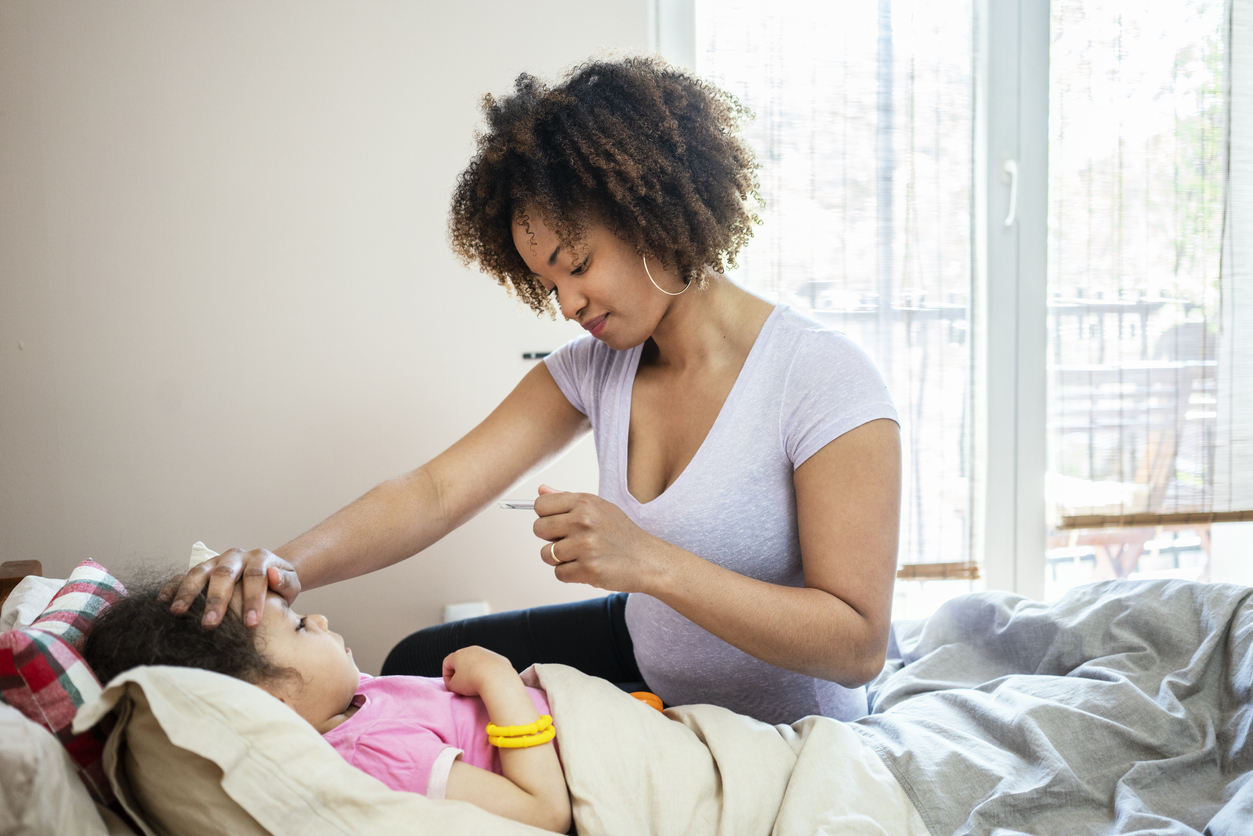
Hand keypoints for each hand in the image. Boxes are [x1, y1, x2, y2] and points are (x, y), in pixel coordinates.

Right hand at [161, 548, 299, 627]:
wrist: (268, 574)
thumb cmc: (279, 585)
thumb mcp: (291, 584)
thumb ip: (286, 581)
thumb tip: (273, 575)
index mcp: (260, 558)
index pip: (256, 577)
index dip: (253, 600)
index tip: (251, 624)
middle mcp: (235, 557)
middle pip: (224, 574)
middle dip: (216, 600)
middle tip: (210, 624)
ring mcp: (215, 561)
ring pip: (199, 572)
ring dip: (188, 593)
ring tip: (177, 612)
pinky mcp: (201, 570)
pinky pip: (183, 576)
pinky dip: (172, 587)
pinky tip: (162, 602)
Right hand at [442, 646, 517, 697]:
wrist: (497, 679)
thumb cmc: (473, 681)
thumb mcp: (454, 686)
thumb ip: (450, 683)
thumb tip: (455, 683)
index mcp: (459, 654)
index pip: (447, 663)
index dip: (446, 676)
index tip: (451, 686)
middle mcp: (472, 650)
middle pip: (462, 661)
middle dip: (460, 673)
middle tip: (462, 686)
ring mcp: (486, 652)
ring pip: (476, 662)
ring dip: (474, 672)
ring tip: (476, 684)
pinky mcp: (498, 658)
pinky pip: (489, 665)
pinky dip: (487, 673)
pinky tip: (488, 681)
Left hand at [532, 484, 668, 592]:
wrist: (648, 560)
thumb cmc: (621, 534)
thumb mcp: (599, 508)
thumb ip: (567, 499)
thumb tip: (541, 489)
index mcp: (585, 502)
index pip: (540, 505)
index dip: (546, 517)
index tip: (558, 524)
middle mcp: (584, 520)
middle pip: (539, 529)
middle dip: (550, 539)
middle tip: (571, 542)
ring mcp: (586, 546)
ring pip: (546, 554)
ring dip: (560, 559)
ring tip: (581, 556)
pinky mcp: (589, 569)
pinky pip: (559, 573)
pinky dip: (570, 574)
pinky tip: (587, 567)